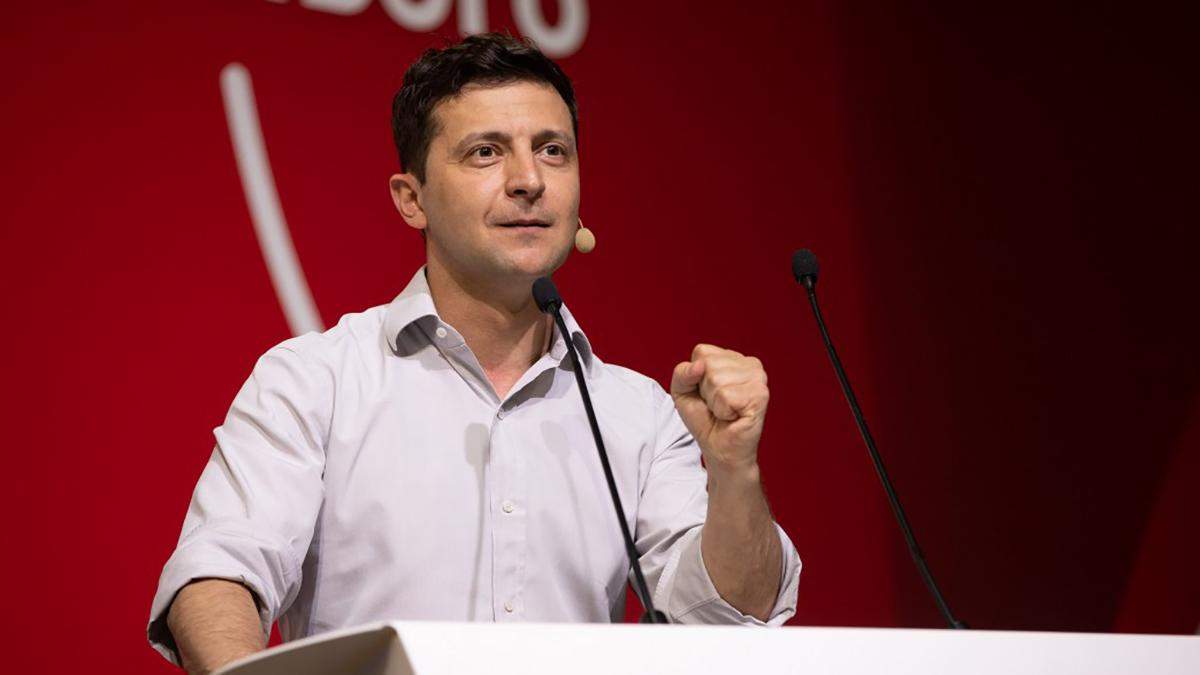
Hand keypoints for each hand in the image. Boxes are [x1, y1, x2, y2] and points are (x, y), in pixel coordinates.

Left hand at [670, 344, 768, 471]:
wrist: (719, 448)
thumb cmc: (704, 419)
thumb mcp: (682, 391)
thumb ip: (682, 373)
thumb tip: (699, 365)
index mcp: (732, 358)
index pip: (702, 352)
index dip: (695, 376)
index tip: (706, 393)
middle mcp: (749, 363)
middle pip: (708, 364)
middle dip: (705, 390)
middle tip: (717, 405)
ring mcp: (758, 378)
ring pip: (717, 380)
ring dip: (714, 402)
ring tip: (725, 411)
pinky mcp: (760, 395)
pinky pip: (726, 396)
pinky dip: (723, 411)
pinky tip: (733, 416)